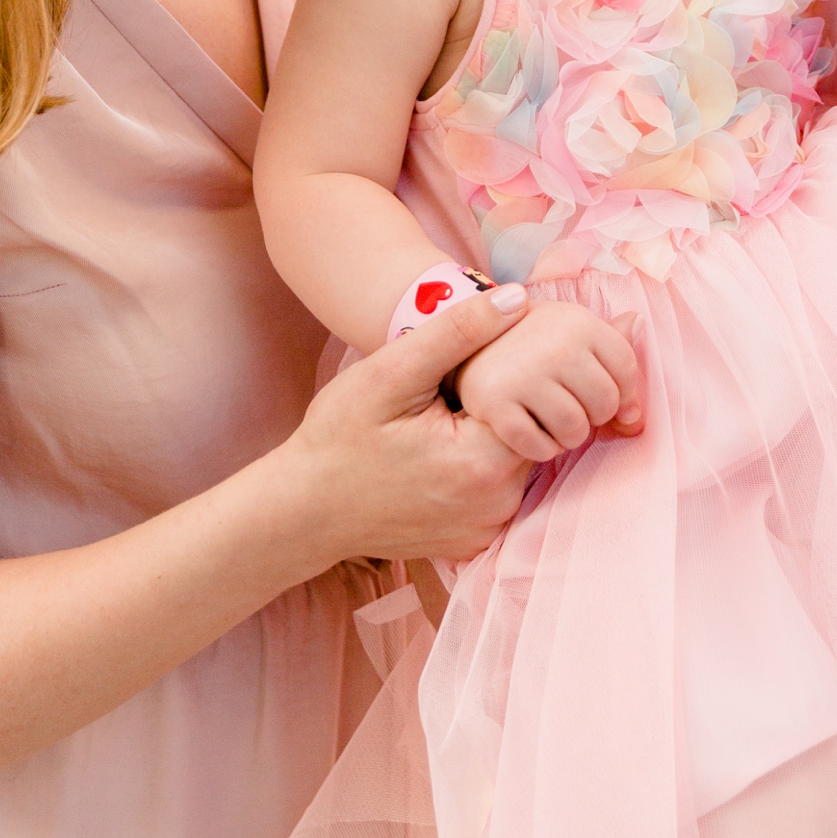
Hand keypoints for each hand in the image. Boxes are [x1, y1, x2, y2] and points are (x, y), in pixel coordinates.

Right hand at [280, 287, 538, 564]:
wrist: (305, 511)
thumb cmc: (339, 438)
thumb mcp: (391, 373)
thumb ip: (459, 332)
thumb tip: (518, 298)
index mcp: (482, 464)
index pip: (531, 397)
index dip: (507, 368)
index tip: (467, 364)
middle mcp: (497, 506)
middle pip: (528, 430)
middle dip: (499, 402)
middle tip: (448, 389)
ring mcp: (487, 528)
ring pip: (515, 458)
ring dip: (490, 433)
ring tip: (442, 418)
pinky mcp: (476, 540)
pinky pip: (497, 488)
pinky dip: (480, 466)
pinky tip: (441, 451)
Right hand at [456, 300, 642, 462]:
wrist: (460, 348)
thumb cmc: (528, 345)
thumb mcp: (568, 330)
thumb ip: (608, 341)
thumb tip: (640, 341)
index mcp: (577, 321)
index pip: (626, 369)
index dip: (624, 392)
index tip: (605, 398)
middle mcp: (554, 344)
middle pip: (605, 403)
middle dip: (595, 416)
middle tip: (572, 408)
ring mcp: (522, 374)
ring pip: (575, 430)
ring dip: (568, 436)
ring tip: (551, 420)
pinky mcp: (493, 404)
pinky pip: (539, 447)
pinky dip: (541, 448)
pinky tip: (531, 432)